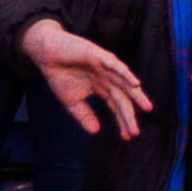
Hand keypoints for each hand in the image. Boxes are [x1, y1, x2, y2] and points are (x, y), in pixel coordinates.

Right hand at [21, 20, 160, 138]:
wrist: (45, 54)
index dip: (122, 120)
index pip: (116, 105)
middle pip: (123, 96)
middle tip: (135, 131)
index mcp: (101, 87)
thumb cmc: (59, 75)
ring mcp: (105, 65)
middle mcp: (107, 77)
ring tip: (146, 107)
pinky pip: (115, 64)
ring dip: (136, 94)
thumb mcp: (71, 101)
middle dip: (129, 114)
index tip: (128, 136)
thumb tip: (95, 131)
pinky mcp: (99, 55)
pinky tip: (135, 83)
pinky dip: (125, 73)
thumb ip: (84, 115)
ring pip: (124, 81)